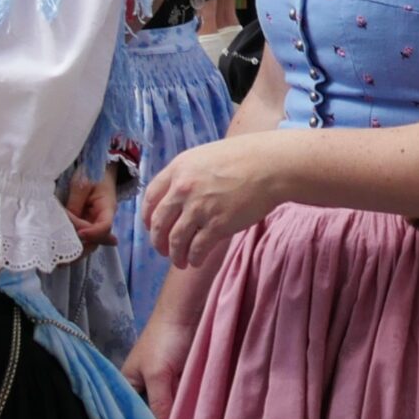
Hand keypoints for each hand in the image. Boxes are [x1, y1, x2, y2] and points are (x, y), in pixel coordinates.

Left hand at [64, 172, 117, 249]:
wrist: (99, 168)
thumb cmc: (92, 173)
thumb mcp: (82, 184)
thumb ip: (75, 204)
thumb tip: (68, 223)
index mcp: (107, 208)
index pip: (105, 226)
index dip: (93, 233)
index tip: (79, 234)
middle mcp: (102, 220)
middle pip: (96, 240)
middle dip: (81, 246)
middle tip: (63, 250)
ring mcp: (94, 223)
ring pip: (89, 242)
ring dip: (75, 248)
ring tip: (59, 254)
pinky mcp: (86, 224)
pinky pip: (81, 237)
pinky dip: (72, 242)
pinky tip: (59, 248)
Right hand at [123, 309, 196, 418]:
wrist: (187, 311)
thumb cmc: (164, 340)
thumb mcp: (158, 376)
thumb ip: (160, 406)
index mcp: (128, 384)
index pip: (129, 415)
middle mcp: (144, 387)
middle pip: (150, 415)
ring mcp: (165, 384)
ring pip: (168, 409)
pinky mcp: (182, 380)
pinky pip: (182, 400)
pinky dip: (186, 410)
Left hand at [145, 137, 281, 269]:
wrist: (270, 166)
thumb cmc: (245, 158)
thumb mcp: (207, 157)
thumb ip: (189, 174)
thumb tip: (179, 195)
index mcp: (179, 169)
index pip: (150, 198)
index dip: (148, 217)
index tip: (151, 227)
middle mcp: (183, 189)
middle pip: (159, 223)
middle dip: (159, 241)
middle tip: (163, 250)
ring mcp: (199, 208)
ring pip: (176, 240)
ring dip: (176, 255)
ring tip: (181, 262)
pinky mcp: (217, 225)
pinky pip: (197, 248)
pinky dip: (194, 258)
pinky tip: (196, 261)